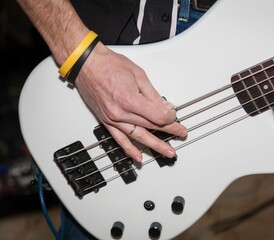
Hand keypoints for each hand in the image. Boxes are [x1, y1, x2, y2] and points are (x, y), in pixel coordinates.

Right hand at [75, 43, 186, 161]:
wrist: (86, 64)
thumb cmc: (108, 65)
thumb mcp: (138, 74)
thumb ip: (153, 94)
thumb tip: (165, 107)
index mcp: (130, 99)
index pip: (158, 116)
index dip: (170, 117)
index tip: (175, 115)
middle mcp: (120, 112)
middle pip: (151, 126)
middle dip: (169, 131)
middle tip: (180, 134)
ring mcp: (112, 118)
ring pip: (138, 136)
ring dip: (155, 146)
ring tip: (168, 152)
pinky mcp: (106, 121)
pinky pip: (119, 139)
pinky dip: (129, 149)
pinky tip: (138, 157)